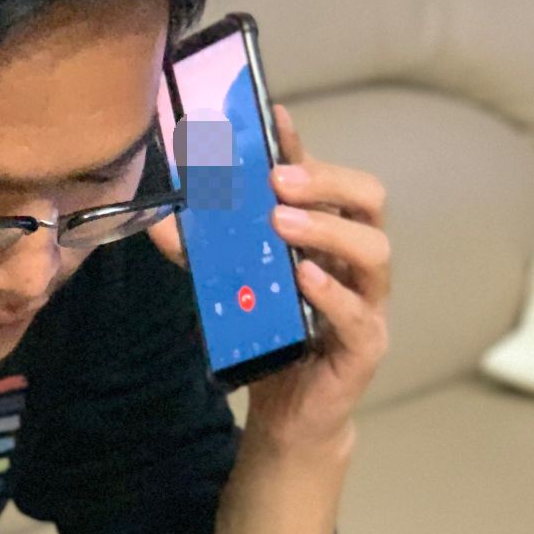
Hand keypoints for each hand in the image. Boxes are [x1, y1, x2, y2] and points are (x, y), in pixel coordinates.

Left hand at [150, 103, 390, 452]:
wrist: (287, 414)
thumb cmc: (268, 339)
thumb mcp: (229, 287)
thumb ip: (201, 252)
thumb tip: (159, 217)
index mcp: (328, 236)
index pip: (327, 179)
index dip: (304, 147)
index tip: (274, 119)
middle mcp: (355, 261)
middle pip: (368, 201)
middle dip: (327, 182)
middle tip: (280, 180)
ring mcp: (368, 302)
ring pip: (375, 251)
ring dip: (329, 231)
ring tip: (284, 223)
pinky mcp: (366, 346)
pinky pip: (359, 313)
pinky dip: (332, 292)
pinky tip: (304, 278)